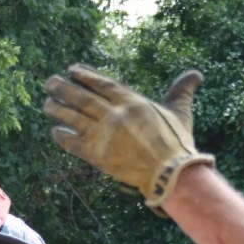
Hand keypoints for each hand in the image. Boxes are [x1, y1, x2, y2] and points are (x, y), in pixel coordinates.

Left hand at [42, 64, 214, 216]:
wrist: (171, 174)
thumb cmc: (178, 144)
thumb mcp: (180, 112)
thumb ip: (181, 91)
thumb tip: (196, 74)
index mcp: (132, 101)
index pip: (101, 83)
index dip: (84, 75)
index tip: (72, 70)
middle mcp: (115, 115)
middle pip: (81, 97)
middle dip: (63, 88)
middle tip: (50, 82)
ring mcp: (104, 135)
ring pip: (73, 117)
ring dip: (57, 109)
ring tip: (47, 104)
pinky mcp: (98, 156)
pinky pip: (73, 143)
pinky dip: (62, 136)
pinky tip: (55, 131)